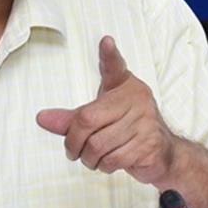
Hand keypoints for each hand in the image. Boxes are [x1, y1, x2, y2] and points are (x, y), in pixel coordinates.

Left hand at [36, 36, 177, 184]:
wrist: (165, 154)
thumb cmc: (128, 129)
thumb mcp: (99, 117)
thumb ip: (71, 119)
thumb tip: (41, 118)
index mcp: (124, 86)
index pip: (115, 67)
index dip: (109, 54)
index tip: (105, 42)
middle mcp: (137, 99)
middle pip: (87, 119)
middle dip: (74, 141)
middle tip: (72, 151)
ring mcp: (145, 121)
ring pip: (98, 144)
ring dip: (88, 157)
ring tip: (91, 158)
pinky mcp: (149, 144)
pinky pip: (113, 158)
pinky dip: (104, 165)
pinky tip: (107, 162)